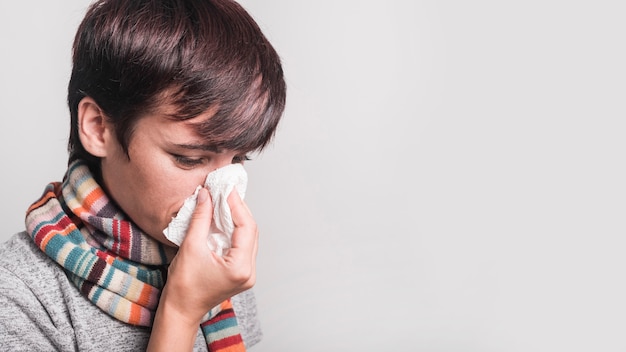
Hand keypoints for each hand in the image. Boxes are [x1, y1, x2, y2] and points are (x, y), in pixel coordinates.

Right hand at [147, 187, 257, 350]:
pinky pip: (242, 246)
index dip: (237, 205)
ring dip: (237, 219)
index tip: (227, 189)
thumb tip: (206, 195)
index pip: (246, 227)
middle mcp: (249, 271)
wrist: (180, 310)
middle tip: (225, 192)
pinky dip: (234, 231)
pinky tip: (224, 220)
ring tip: (224, 202)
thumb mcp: (190, 247)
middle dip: (238, 210)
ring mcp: (247, 274)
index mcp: (240, 267)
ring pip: (248, 238)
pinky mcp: (241, 273)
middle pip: (251, 231)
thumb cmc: (183, 287)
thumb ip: (201, 218)